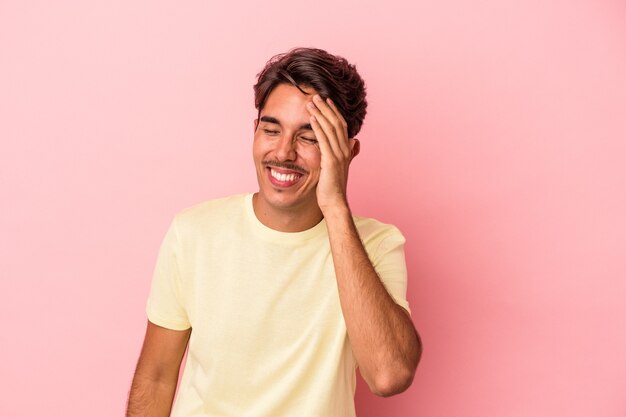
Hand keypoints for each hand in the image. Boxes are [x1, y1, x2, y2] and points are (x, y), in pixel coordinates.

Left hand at [306, 94, 358, 213]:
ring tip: (311, 102)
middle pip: (336, 123)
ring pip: (330, 128)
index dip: (334, 112)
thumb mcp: (339, 167)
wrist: (335, 203)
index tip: (326, 101)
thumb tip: (352, 143)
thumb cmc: (333, 188)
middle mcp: (344, 150)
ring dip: (320, 113)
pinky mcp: (331, 161)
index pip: (341, 125)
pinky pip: (323, 140)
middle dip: (326, 108)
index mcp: (346, 150)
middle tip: (316, 96)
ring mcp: (339, 155)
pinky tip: (312, 118)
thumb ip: (345, 154)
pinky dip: (318, 127)